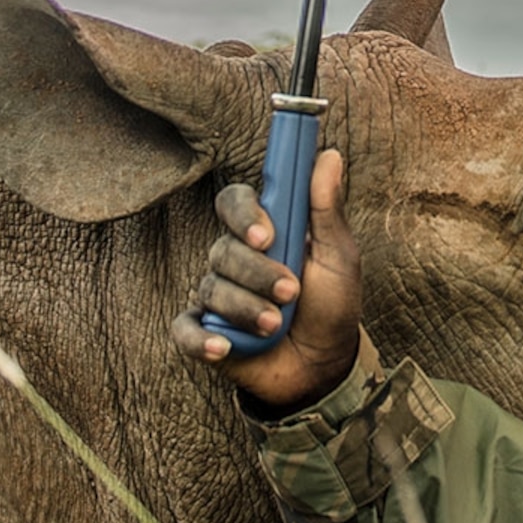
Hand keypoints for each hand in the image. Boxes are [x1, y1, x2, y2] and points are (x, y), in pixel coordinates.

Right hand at [168, 148, 362, 414]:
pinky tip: (224, 345)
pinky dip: (201, 338)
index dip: (243, 214)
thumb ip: (327, 209)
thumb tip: (329, 155)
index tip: (266, 235)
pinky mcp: (206, 334)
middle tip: (291, 291)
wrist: (324, 367)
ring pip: (212, 288)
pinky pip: (184, 330)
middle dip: (257, 273)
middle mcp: (234, 259)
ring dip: (248, 309)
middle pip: (222, 248)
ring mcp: (217, 297)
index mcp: (264, 232)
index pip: (235, 203)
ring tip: (278, 326)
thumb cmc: (332, 305)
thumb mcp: (338, 257)